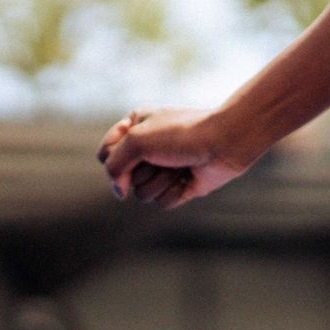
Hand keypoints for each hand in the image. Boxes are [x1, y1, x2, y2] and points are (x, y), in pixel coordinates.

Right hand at [96, 106, 256, 207]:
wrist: (224, 142)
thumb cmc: (181, 133)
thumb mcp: (137, 139)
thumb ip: (114, 165)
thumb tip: (120, 194)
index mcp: (135, 127)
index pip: (105, 154)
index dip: (114, 157)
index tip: (135, 145)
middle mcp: (147, 148)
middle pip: (123, 178)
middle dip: (143, 169)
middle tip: (165, 155)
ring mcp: (163, 168)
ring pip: (142, 193)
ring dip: (161, 180)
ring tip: (180, 165)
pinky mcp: (179, 186)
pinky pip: (161, 202)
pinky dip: (175, 191)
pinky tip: (189, 177)